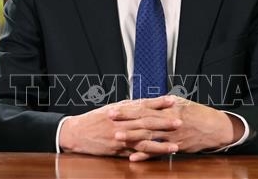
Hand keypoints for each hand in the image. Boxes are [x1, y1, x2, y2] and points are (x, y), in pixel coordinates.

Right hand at [58, 97, 179, 157]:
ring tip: (175, 146)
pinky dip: (147, 156)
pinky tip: (158, 158)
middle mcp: (122, 123)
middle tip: (180, 121)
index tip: (172, 100)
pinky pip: (135, 153)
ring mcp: (120, 137)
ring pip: (143, 140)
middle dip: (164, 122)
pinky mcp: (117, 150)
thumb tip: (145, 103)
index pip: (143, 105)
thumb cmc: (95, 119)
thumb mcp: (112, 108)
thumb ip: (129, 107)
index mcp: (122, 110)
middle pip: (146, 122)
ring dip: (160, 144)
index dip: (158, 103)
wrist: (77, 132)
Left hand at [112, 95, 243, 160]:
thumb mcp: (180, 104)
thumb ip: (162, 104)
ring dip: (132, 137)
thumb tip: (147, 102)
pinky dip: (145, 155)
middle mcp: (168, 121)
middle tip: (109, 120)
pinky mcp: (176, 147)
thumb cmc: (197, 113)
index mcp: (168, 108)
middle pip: (143, 121)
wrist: (215, 127)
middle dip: (125, 121)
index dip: (128, 109)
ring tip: (117, 137)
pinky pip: (158, 152)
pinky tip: (133, 158)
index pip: (144, 108)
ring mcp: (172, 135)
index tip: (114, 109)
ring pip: (149, 136)